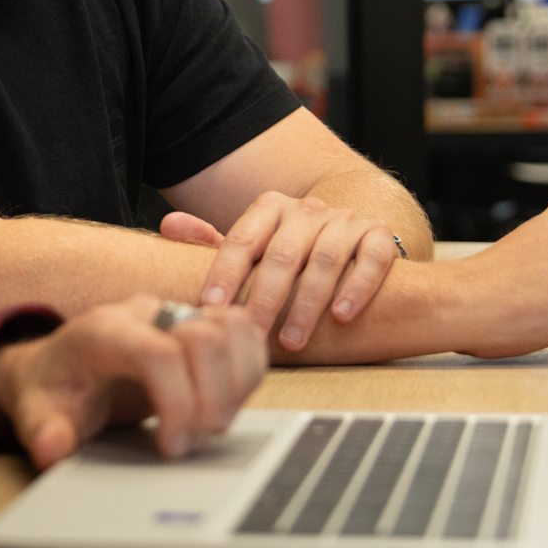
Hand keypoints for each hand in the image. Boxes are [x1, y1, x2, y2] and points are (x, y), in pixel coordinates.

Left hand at [0, 297, 266, 467]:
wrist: (60, 367)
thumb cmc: (54, 389)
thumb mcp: (35, 413)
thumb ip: (43, 431)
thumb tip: (52, 446)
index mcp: (103, 329)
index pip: (159, 352)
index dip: (178, 403)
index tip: (171, 446)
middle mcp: (146, 313)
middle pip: (205, 337)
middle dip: (210, 402)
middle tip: (189, 444)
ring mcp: (177, 313)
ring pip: (235, 329)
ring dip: (235, 388)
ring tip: (208, 427)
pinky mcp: (201, 324)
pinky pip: (246, 334)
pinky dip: (249, 373)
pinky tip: (224, 406)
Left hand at [159, 194, 399, 350]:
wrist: (355, 236)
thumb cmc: (293, 252)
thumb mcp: (254, 246)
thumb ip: (212, 242)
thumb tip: (168, 225)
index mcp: (270, 208)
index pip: (242, 239)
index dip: (226, 272)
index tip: (213, 307)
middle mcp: (307, 210)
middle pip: (282, 254)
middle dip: (266, 298)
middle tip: (254, 334)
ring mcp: (345, 220)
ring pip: (325, 259)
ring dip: (308, 303)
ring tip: (294, 339)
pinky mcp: (379, 235)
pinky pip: (371, 259)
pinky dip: (357, 287)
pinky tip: (341, 315)